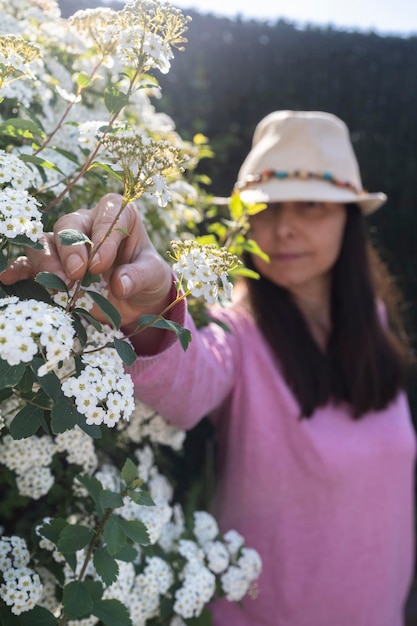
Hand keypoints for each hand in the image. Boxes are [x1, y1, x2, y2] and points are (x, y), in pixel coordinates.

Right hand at [0, 193, 173, 328]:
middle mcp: (88, 224)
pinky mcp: (52, 266)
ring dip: (46, 260)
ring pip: (46, 240)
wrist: (137, 300)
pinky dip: (18, 269)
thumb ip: (139, 276)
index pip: (108, 214)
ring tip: (56, 283)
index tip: (100, 264)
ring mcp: (66, 244)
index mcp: (119, 216)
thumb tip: (119, 284)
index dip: (102, 236)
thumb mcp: (154, 276)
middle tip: (76, 274)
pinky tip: (8, 278)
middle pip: (69, 224)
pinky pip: (29, 262)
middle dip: (70, 248)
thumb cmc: (147, 278)